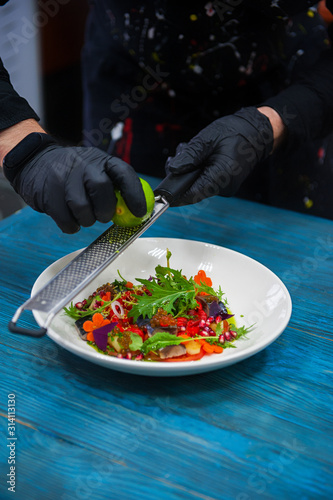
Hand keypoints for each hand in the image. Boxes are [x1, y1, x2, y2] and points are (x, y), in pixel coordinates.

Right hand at [3, 133, 146, 232]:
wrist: (35, 162)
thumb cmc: (74, 173)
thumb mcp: (95, 169)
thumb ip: (113, 187)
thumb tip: (135, 212)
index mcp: (101, 160)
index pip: (124, 173)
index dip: (134, 194)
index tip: (140, 212)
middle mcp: (83, 165)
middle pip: (101, 189)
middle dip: (105, 209)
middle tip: (104, 216)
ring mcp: (64, 178)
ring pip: (82, 208)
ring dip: (87, 220)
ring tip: (84, 215)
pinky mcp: (49, 195)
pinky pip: (66, 220)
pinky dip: (72, 226)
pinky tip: (71, 219)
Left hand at [165, 107, 274, 205]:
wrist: (257, 132)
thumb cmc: (236, 132)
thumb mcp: (207, 139)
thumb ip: (189, 156)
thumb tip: (172, 169)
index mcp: (221, 177)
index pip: (192, 194)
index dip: (175, 194)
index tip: (161, 193)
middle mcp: (224, 187)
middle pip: (193, 190)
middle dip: (181, 175)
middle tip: (177, 156)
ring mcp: (225, 186)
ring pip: (198, 184)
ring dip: (189, 170)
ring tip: (188, 150)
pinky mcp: (225, 183)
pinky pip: (206, 181)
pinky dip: (198, 170)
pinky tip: (198, 156)